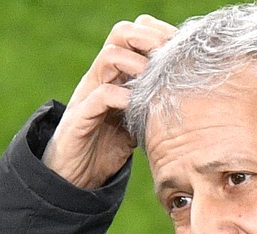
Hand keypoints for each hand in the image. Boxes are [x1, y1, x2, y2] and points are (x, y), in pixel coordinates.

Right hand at [44, 15, 176, 189]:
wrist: (73, 178)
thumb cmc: (105, 149)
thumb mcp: (134, 123)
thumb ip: (150, 106)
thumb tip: (183, 99)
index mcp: (114, 74)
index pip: (132, 34)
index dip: (155, 32)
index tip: (178, 46)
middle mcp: (100, 78)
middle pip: (120, 34)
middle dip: (148, 39)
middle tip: (167, 56)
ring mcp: (88, 94)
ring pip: (109, 57)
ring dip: (136, 64)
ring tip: (152, 80)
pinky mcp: (81, 118)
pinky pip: (100, 96)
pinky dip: (121, 97)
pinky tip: (136, 106)